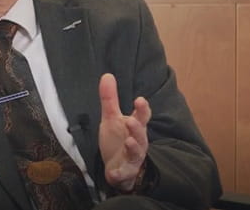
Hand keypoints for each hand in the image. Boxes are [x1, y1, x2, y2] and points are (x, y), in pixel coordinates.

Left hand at [98, 73, 150, 191]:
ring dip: (133, 147)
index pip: (142, 117)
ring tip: (128, 141)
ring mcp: (132, 158)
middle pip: (141, 135)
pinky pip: (123, 174)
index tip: (140, 100)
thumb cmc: (118, 140)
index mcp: (135, 127)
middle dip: (137, 129)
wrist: (117, 167)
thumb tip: (107, 75)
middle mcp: (137, 142)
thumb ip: (110, 99)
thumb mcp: (111, 118)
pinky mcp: (125, 172)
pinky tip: (114, 174)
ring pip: (136, 153)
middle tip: (131, 121)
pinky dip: (119, 174)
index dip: (142, 109)